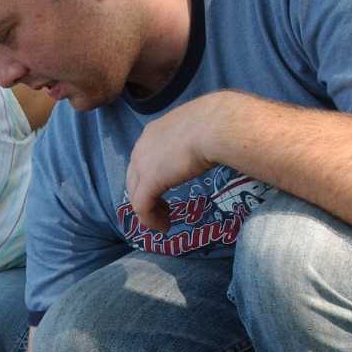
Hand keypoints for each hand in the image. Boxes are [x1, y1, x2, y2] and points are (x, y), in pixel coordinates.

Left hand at [125, 96, 221, 230]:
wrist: (217, 126)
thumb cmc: (217, 123)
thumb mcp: (200, 128)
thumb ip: (195, 137)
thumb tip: (212, 140)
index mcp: (153, 132)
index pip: (143, 158)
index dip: (151, 176)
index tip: (166, 188)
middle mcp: (141, 146)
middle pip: (134, 178)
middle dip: (146, 195)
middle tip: (163, 209)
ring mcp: (142, 165)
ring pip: (136, 195)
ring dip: (149, 211)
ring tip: (164, 221)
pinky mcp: (148, 182)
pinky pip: (142, 208)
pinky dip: (151, 221)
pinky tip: (164, 227)